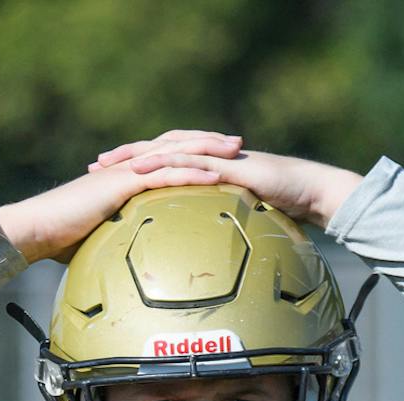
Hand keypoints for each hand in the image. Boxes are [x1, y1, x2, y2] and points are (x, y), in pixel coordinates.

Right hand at [0, 130, 241, 262]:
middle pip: (175, 147)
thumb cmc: (57, 238)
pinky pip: (164, 175)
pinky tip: (215, 174)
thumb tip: (123, 262)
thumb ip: (115, 239)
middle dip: (208, 142)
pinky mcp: (122, 184)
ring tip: (235, 150)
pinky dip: (191, 173)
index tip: (216, 156)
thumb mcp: (95, 237)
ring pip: (175, 154)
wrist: (36, 229)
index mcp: (123, 177)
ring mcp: (126, 173)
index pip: (163, 158)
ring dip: (208, 151)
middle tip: (237, 142)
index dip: (190, 153)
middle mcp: (127, 168)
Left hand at [92, 139, 363, 229]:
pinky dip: (172, 163)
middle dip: (125, 156)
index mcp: (205, 167)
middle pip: (159, 150)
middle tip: (94, 165)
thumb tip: (194, 248)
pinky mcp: (231, 163)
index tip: (102, 176)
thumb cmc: (278, 207)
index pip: (162, 162)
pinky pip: (196, 161)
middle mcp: (208, 156)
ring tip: (113, 164)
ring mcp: (219, 157)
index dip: (132, 167)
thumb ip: (213, 224)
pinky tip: (151, 169)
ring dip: (141, 155)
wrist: (308, 193)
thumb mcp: (235, 218)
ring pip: (172, 150)